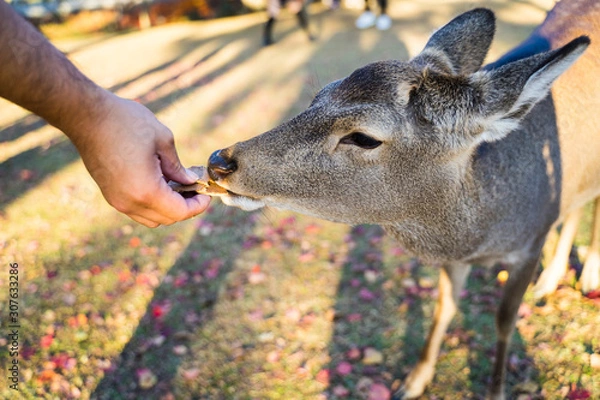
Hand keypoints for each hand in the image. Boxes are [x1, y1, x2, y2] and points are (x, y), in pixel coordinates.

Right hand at [73, 94, 209, 226]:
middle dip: (185, 207)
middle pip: (166, 219)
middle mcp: (130, 203)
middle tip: (195, 189)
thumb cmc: (126, 122)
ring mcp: (117, 200)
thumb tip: (189, 181)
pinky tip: (160, 183)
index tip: (206, 194)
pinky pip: (137, 210)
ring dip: (168, 208)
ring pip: (151, 218)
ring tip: (179, 186)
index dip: (197, 206)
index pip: (179, 212)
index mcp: (147, 191)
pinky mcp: (109, 194)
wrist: (86, 116)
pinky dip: (152, 203)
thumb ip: (178, 166)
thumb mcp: (162, 140)